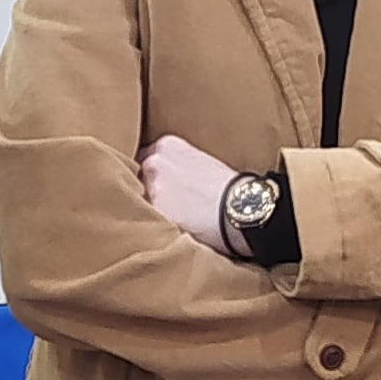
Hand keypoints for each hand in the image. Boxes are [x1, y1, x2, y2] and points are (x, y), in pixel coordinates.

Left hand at [140, 134, 244, 252]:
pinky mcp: (156, 212)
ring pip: (136, 202)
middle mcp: (155, 161)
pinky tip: (167, 234)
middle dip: (143, 194)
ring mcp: (153, 186)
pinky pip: (144, 222)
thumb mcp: (202, 164)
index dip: (148, 179)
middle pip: (134, 180)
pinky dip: (151, 229)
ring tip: (164, 224)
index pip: (142, 161)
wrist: (246, 207)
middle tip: (161, 209)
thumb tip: (165, 185)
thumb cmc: (231, 190)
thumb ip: (176, 167)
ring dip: (145, 212)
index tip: (156, 191)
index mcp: (167, 145)